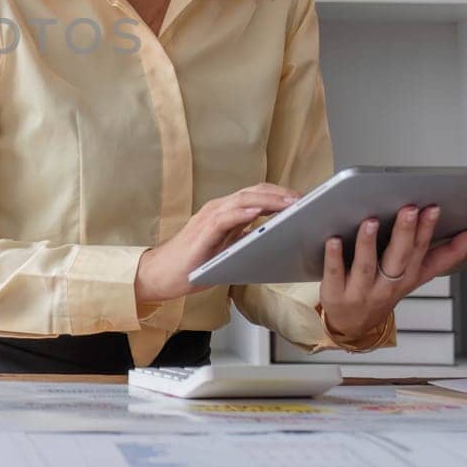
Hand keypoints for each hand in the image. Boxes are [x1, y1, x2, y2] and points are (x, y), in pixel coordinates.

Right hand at [135, 184, 299, 305]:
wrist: (161, 274)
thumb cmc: (193, 264)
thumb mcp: (225, 249)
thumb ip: (242, 238)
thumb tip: (270, 235)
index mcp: (224, 212)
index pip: (255, 195)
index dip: (279, 193)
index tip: (302, 199)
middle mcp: (216, 209)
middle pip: (253, 192)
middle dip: (280, 193)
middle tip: (304, 199)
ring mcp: (209, 218)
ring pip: (242, 200)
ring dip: (268, 200)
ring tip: (289, 202)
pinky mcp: (202, 232)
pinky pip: (225, 218)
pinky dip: (243, 213)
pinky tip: (258, 212)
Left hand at [319, 204, 466, 342]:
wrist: (353, 326)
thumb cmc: (385, 291)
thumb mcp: (418, 276)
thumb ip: (445, 255)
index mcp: (409, 277)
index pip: (424, 252)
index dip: (431, 232)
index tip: (435, 208)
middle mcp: (388, 285)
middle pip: (399, 257)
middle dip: (407, 233)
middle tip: (410, 209)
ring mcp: (362, 291)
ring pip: (367, 265)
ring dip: (369, 243)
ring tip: (370, 221)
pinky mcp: (336, 293)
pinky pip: (334, 273)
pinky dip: (334, 257)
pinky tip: (333, 239)